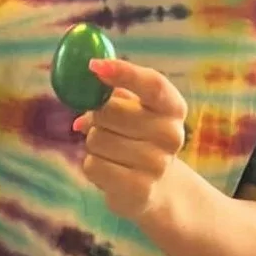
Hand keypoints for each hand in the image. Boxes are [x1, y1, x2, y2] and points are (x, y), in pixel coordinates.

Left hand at [74, 58, 187, 219]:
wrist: (153, 188)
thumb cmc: (136, 137)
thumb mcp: (132, 109)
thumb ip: (111, 92)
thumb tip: (83, 84)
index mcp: (173, 108)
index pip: (153, 84)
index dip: (124, 72)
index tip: (94, 65)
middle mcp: (172, 135)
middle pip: (113, 111)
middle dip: (96, 115)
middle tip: (99, 122)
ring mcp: (158, 165)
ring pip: (97, 139)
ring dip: (93, 142)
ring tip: (111, 152)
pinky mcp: (139, 190)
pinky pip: (94, 166)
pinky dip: (92, 165)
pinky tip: (110, 169)